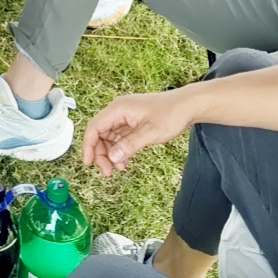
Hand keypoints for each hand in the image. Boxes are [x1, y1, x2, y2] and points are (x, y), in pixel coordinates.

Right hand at [81, 89, 197, 175]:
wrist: (188, 105)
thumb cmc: (171, 114)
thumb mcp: (150, 132)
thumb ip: (129, 145)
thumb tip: (112, 158)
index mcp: (118, 109)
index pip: (94, 127)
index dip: (88, 146)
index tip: (89, 163)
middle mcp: (119, 111)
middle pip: (100, 134)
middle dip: (101, 153)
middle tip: (108, 172)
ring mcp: (126, 117)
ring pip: (109, 138)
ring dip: (111, 154)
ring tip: (118, 169)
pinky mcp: (133, 123)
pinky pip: (120, 138)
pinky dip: (120, 150)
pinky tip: (125, 162)